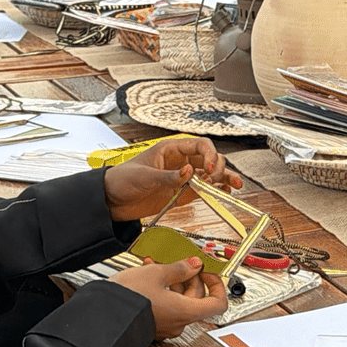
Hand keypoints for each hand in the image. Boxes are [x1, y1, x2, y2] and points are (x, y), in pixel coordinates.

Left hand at [102, 136, 242, 221]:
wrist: (111, 201)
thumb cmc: (121, 180)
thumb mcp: (144, 176)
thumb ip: (169, 177)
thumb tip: (189, 174)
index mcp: (171, 149)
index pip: (199, 145)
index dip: (209, 155)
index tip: (210, 168)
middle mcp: (180, 161)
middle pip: (210, 158)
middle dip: (217, 167)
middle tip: (214, 180)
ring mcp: (183, 177)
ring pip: (211, 174)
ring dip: (224, 178)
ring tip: (236, 184)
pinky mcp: (182, 193)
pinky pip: (204, 190)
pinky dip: (216, 191)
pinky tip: (225, 192)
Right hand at [106, 257, 229, 338]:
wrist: (99, 316)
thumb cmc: (126, 298)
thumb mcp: (156, 273)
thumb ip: (180, 268)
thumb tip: (195, 265)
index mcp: (185, 311)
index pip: (218, 303)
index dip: (218, 285)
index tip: (209, 272)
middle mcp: (178, 323)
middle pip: (197, 298)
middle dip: (190, 277)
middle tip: (181, 262)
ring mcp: (165, 327)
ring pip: (179, 301)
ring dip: (173, 280)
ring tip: (157, 263)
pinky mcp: (152, 325)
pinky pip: (165, 306)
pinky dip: (162, 290)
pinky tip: (149, 274)